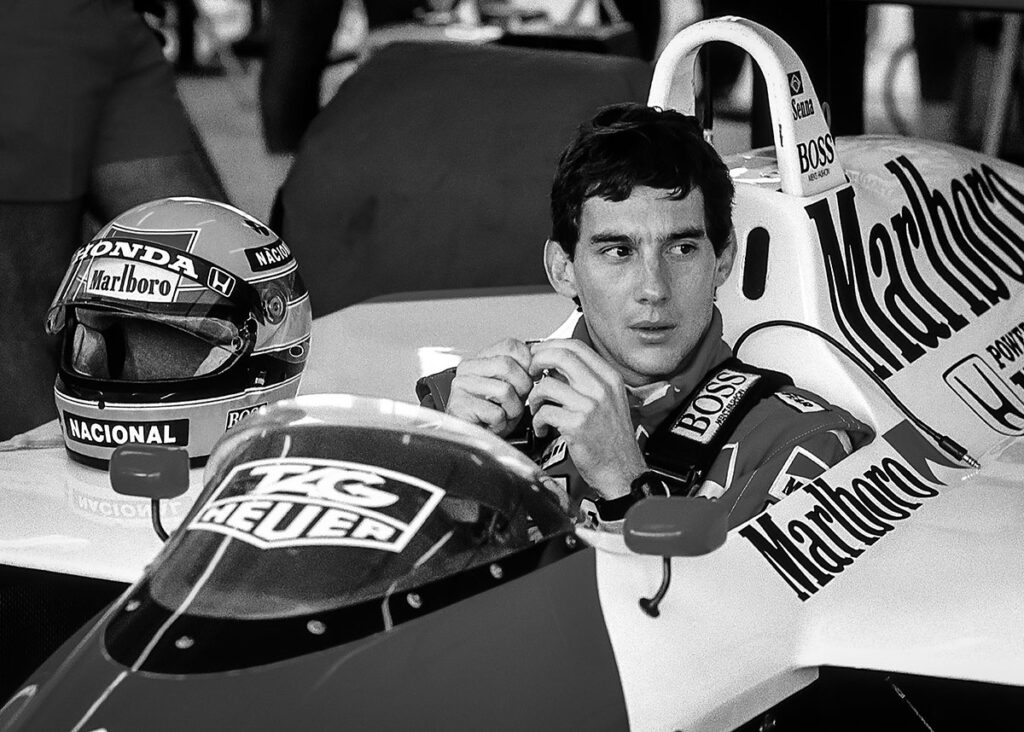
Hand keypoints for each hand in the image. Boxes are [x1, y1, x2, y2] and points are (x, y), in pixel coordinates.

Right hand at [446, 338, 532, 436]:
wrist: (476, 439)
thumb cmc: (493, 413)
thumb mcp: (513, 386)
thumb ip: (522, 369)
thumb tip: (539, 360)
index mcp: (481, 359)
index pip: (510, 346)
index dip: (528, 363)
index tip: (530, 377)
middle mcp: (468, 369)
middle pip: (507, 365)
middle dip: (522, 387)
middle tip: (518, 400)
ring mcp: (461, 386)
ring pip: (504, 390)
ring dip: (512, 409)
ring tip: (504, 414)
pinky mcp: (459, 406)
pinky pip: (495, 413)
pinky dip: (501, 423)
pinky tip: (493, 424)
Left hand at [527, 340, 644, 499]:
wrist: (623, 471)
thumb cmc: (612, 440)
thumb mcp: (608, 401)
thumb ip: (585, 381)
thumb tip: (554, 366)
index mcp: (609, 378)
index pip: (576, 346)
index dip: (550, 346)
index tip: (538, 354)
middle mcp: (602, 388)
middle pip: (560, 356)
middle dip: (537, 361)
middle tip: (531, 374)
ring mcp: (590, 406)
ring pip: (546, 385)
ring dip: (534, 398)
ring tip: (538, 410)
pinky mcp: (577, 425)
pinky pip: (544, 412)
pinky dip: (537, 421)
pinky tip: (544, 428)